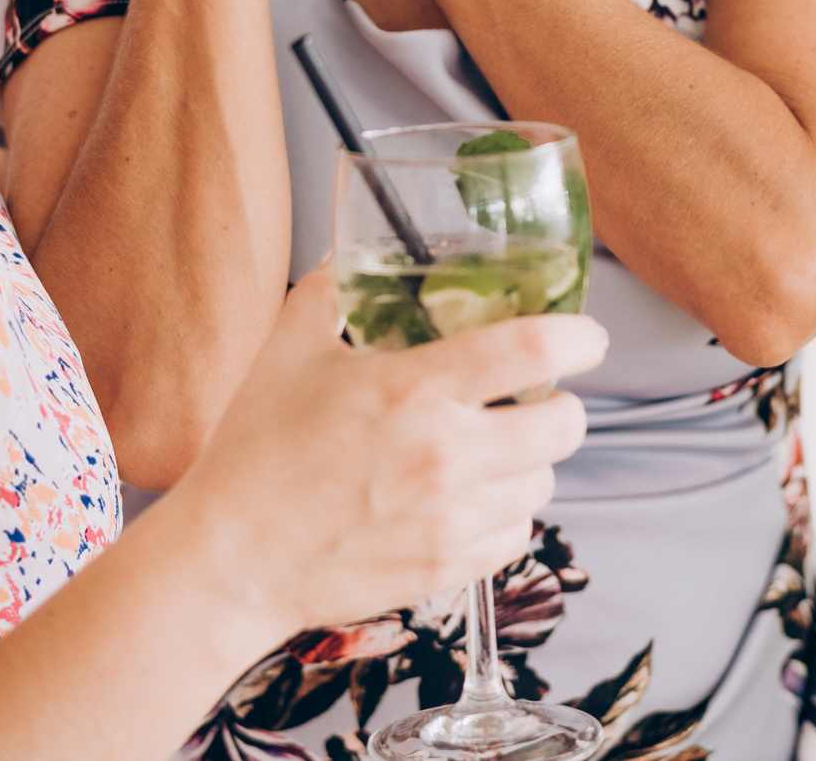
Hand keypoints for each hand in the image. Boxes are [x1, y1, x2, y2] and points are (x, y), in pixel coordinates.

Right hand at [177, 265, 605, 637]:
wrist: (229, 561)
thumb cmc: (254, 451)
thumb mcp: (289, 349)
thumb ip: (332, 289)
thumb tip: (355, 248)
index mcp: (413, 389)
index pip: (534, 349)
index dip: (579, 336)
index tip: (586, 335)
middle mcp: (446, 454)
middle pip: (564, 422)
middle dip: (561, 402)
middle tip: (535, 396)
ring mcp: (451, 519)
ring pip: (545, 480)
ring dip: (531, 459)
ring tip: (494, 448)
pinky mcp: (447, 568)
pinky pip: (517, 535)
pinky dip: (506, 514)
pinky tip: (470, 499)